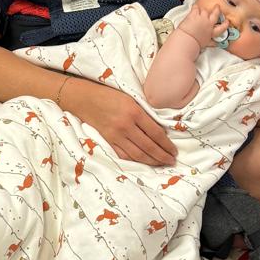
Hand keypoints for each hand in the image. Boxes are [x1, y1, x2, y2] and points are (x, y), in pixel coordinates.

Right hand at [62, 79, 176, 166]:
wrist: (85, 99)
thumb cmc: (110, 95)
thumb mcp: (131, 99)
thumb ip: (144, 114)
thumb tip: (160, 131)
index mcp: (134, 112)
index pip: (156, 133)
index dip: (167, 145)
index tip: (174, 150)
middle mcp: (126, 126)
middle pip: (149, 147)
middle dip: (162, 156)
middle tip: (171, 161)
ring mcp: (116, 136)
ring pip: (138, 155)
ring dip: (152, 161)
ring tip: (161, 164)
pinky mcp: (108, 141)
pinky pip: (124, 155)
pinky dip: (135, 161)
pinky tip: (144, 163)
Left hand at [179, 0, 225, 50]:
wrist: (187, 40)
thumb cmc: (195, 44)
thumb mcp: (206, 44)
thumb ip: (212, 43)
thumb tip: (216, 44)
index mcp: (212, 32)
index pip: (222, 27)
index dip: (225, 24)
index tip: (227, 21)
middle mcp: (208, 23)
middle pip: (215, 14)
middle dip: (217, 9)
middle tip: (217, 6)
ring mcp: (202, 18)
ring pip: (205, 10)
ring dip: (203, 10)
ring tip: (201, 9)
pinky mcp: (194, 14)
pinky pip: (196, 7)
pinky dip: (195, 7)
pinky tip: (194, 7)